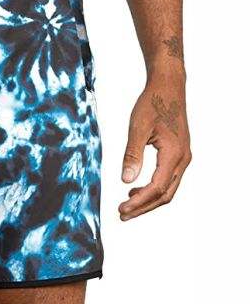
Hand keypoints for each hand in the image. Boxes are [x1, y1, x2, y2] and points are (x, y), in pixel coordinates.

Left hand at [119, 76, 190, 219]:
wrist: (168, 88)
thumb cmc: (152, 104)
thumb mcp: (138, 128)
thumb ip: (132, 155)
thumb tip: (126, 181)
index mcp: (174, 154)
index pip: (157, 188)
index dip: (139, 202)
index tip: (121, 208)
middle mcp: (182, 159)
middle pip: (164, 195)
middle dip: (143, 207)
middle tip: (122, 214)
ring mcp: (183, 158)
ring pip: (167, 190)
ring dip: (148, 201)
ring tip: (126, 206)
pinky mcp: (178, 155)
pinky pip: (168, 180)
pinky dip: (152, 190)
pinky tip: (135, 190)